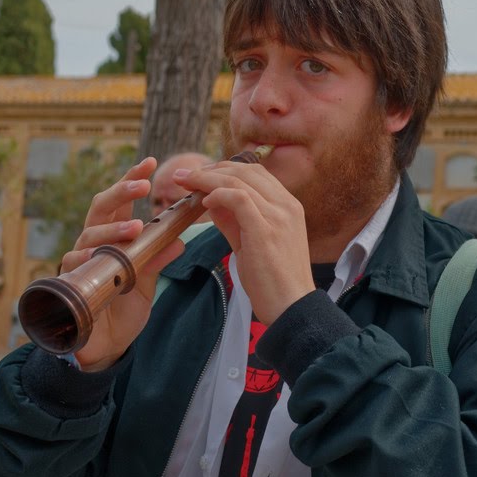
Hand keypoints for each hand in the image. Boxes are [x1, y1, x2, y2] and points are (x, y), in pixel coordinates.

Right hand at [58, 157, 185, 372]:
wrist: (106, 345)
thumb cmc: (124, 307)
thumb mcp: (147, 282)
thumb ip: (158, 260)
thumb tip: (180, 241)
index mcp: (113, 236)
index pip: (120, 201)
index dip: (131, 180)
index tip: (149, 163)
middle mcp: (93, 243)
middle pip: (101, 207)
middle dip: (120, 192)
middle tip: (143, 185)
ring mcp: (80, 261)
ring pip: (89, 234)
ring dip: (112, 229)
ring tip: (134, 228)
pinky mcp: (71, 282)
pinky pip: (74, 265)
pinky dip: (86, 259)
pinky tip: (96, 257)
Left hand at [174, 159, 313, 323]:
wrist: (291, 307)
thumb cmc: (273, 281)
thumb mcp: (252, 244)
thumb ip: (234, 221)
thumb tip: (211, 202)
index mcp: (288, 206)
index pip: (255, 173)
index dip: (225, 169)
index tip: (201, 175)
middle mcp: (286, 205)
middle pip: (246, 170)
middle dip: (211, 168)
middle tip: (185, 174)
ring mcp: (279, 215)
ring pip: (239, 180)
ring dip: (207, 178)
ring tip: (185, 182)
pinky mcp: (266, 228)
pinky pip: (238, 198)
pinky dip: (217, 194)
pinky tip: (203, 202)